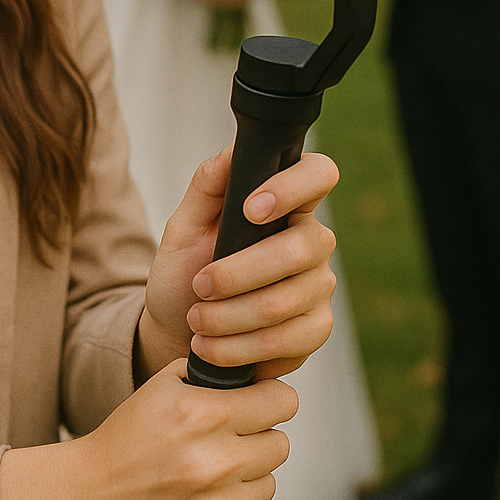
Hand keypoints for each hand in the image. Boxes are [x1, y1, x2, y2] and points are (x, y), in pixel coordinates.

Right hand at [0, 362, 296, 499]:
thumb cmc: (125, 437)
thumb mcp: (161, 387)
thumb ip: (212, 373)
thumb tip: (261, 370)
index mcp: (205, 415)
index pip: (283, 401)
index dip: (271, 400)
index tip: (259, 406)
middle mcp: (216, 463)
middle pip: (280, 445)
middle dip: (258, 439)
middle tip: (228, 442)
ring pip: (267, 485)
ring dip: (246, 478)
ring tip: (209, 474)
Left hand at [135, 146, 337, 383]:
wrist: (181, 329)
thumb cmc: (186, 271)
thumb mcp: (184, 227)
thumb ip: (207, 187)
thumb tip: (232, 152)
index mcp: (287, 203)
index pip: (318, 174)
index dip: (292, 187)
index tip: (250, 209)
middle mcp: (313, 241)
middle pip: (299, 250)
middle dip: (237, 273)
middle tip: (200, 285)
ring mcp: (318, 286)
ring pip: (285, 302)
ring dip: (229, 316)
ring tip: (197, 320)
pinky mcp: (315, 329)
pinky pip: (285, 341)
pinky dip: (238, 347)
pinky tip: (212, 346)